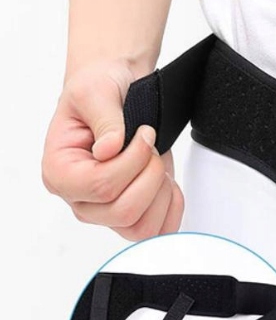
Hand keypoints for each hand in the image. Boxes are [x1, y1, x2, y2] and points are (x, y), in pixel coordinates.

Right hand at [41, 61, 183, 240]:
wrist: (118, 89)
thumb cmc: (100, 90)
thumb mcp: (96, 92)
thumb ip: (105, 120)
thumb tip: (108, 150)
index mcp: (60, 172)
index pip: (101, 186)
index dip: (133, 160)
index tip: (143, 133)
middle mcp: (80, 199)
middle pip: (124, 212)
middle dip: (149, 175)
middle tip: (150, 147)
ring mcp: (106, 210)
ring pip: (142, 228)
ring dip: (160, 192)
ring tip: (156, 163)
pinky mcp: (133, 213)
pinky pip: (158, 231)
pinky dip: (171, 208)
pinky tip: (167, 181)